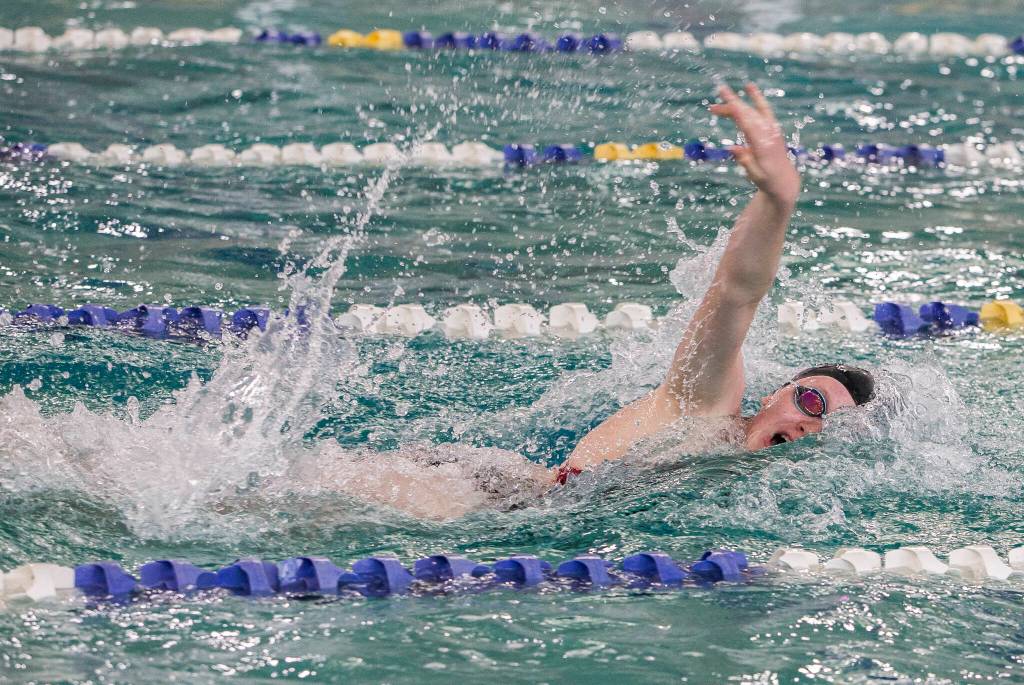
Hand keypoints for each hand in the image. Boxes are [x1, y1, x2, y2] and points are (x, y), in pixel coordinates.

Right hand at [709, 83, 800, 206]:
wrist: (784, 180)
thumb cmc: (767, 180)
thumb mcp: (755, 175)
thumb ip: (745, 161)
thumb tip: (731, 148)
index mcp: (763, 146)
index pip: (748, 125)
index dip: (737, 113)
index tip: (727, 103)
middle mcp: (768, 134)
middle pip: (748, 114)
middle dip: (733, 103)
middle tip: (718, 93)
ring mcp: (771, 129)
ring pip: (753, 110)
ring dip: (738, 102)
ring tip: (723, 92)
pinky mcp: (772, 128)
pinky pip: (763, 109)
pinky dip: (756, 98)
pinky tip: (749, 88)